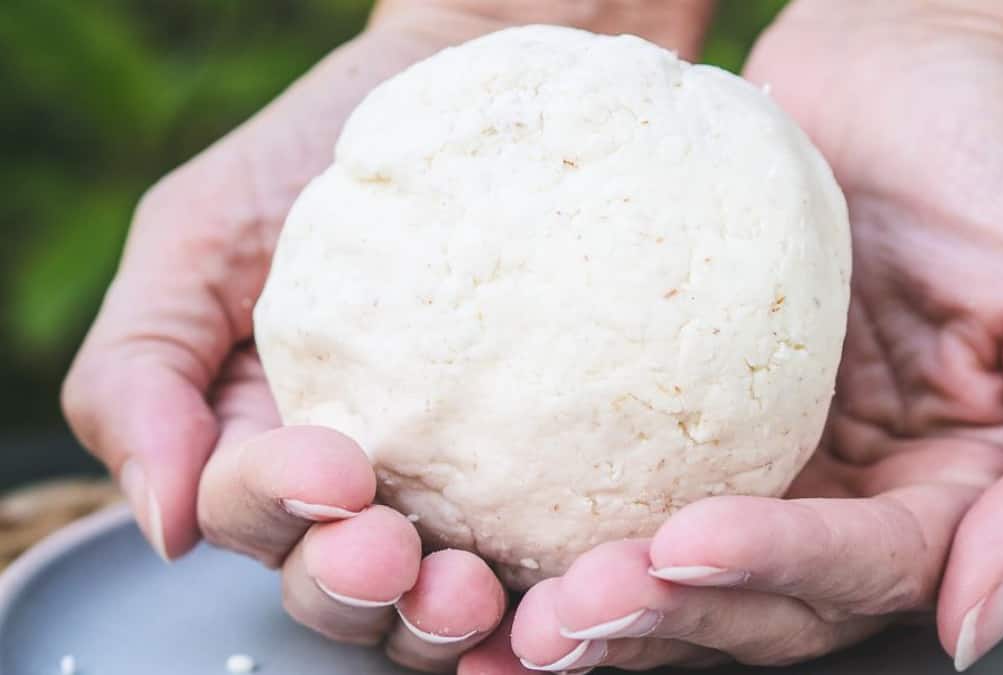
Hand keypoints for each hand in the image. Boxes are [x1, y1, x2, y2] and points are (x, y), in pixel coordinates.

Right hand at [60, 1, 711, 670]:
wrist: (476, 86)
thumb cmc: (325, 152)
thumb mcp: (200, 231)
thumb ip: (142, 367)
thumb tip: (160, 522)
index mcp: (264, 442)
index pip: (248, 516)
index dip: (273, 513)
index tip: (329, 464)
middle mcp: (359, 486)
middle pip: (335, 588)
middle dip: (353, 588)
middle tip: (392, 553)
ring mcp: (457, 489)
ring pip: (431, 604)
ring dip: (440, 621)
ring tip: (472, 591)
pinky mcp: (548, 479)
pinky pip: (541, 566)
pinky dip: (540, 603)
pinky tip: (560, 600)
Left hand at [499, 1, 1002, 671]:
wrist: (903, 61)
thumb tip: (983, 622)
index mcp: (953, 492)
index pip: (868, 572)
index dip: (781, 572)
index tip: (684, 546)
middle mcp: (859, 494)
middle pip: (766, 599)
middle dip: (672, 615)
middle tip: (571, 612)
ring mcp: (775, 457)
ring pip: (692, 569)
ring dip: (614, 602)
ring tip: (528, 612)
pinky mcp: (699, 410)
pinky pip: (638, 480)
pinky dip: (581, 522)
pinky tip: (513, 549)